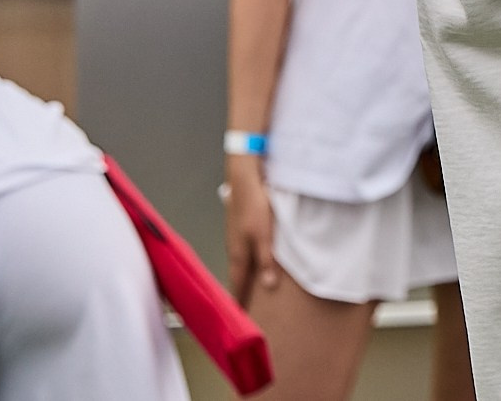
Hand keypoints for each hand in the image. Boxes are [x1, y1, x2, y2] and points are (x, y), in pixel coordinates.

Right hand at [223, 156, 277, 302]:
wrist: (243, 180)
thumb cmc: (254, 208)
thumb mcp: (264, 236)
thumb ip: (265, 261)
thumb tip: (268, 286)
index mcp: (238, 255)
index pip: (236, 285)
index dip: (238, 302)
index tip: (238, 320)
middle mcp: (233, 249)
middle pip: (236, 276)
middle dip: (239, 292)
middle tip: (243, 309)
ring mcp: (234, 238)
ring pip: (239, 264)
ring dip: (242, 277)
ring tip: (248, 290)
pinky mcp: (239, 228)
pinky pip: (241, 252)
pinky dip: (245, 263)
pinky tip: (251, 262)